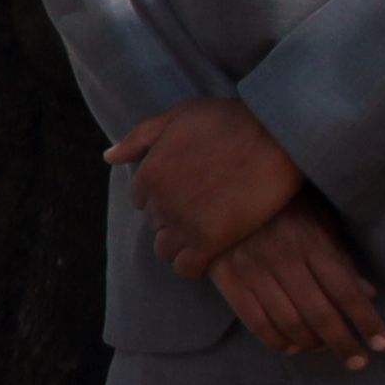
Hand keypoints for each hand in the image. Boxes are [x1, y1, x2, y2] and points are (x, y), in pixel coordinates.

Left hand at [103, 97, 308, 275]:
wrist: (276, 135)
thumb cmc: (230, 120)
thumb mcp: (179, 116)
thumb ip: (140, 137)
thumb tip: (108, 156)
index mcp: (149, 174)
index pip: (141, 199)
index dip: (163, 195)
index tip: (186, 190)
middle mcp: (161, 202)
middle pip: (155, 223)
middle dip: (172, 217)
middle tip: (202, 207)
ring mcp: (184, 224)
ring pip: (165, 249)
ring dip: (180, 243)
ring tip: (206, 230)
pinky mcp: (210, 241)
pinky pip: (187, 267)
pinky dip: (193, 264)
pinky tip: (210, 251)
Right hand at [203, 205, 384, 368]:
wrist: (222, 188)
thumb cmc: (283, 204)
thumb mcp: (320, 220)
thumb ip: (342, 258)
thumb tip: (369, 295)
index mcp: (311, 240)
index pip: (346, 290)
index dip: (366, 321)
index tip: (383, 343)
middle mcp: (282, 257)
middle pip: (320, 314)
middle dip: (344, 343)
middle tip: (358, 362)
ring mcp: (252, 270)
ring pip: (288, 322)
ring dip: (312, 344)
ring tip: (326, 349)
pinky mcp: (227, 279)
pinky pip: (255, 321)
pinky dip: (277, 341)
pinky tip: (293, 347)